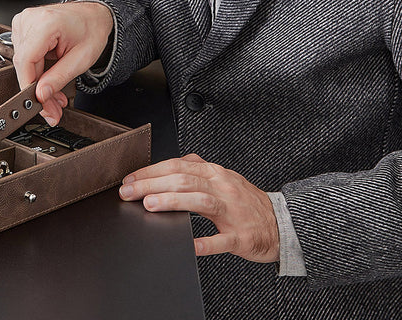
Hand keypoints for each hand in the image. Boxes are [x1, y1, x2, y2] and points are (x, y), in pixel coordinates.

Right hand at [11, 2, 113, 124]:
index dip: (30, 86)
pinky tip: (47, 75)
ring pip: (22, 63)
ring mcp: (24, 21)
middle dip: (38, 90)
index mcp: (46, 22)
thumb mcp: (81, 59)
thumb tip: (41, 95)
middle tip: (52, 108)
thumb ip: (59, 78)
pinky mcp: (22, 26)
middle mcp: (30, 19)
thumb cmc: (91, 29)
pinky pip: (23, 55)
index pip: (26, 60)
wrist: (93, 14)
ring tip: (55, 90)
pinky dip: (35, 70)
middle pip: (23, 64)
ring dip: (37, 82)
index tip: (39, 104)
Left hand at [119, 153, 279, 262]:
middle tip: (129, 192)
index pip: (177, 166)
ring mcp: (233, 211)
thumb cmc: (246, 202)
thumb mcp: (221, 179)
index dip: (151, 171)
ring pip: (200, 200)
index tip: (130, 179)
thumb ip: (195, 172)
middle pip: (183, 180)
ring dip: (173, 202)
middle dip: (152, 184)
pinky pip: (222, 239)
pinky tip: (189, 245)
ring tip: (150, 205)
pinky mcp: (242, 236)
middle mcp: (222, 187)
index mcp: (214, 173)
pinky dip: (205, 243)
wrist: (282, 223)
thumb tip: (163, 169)